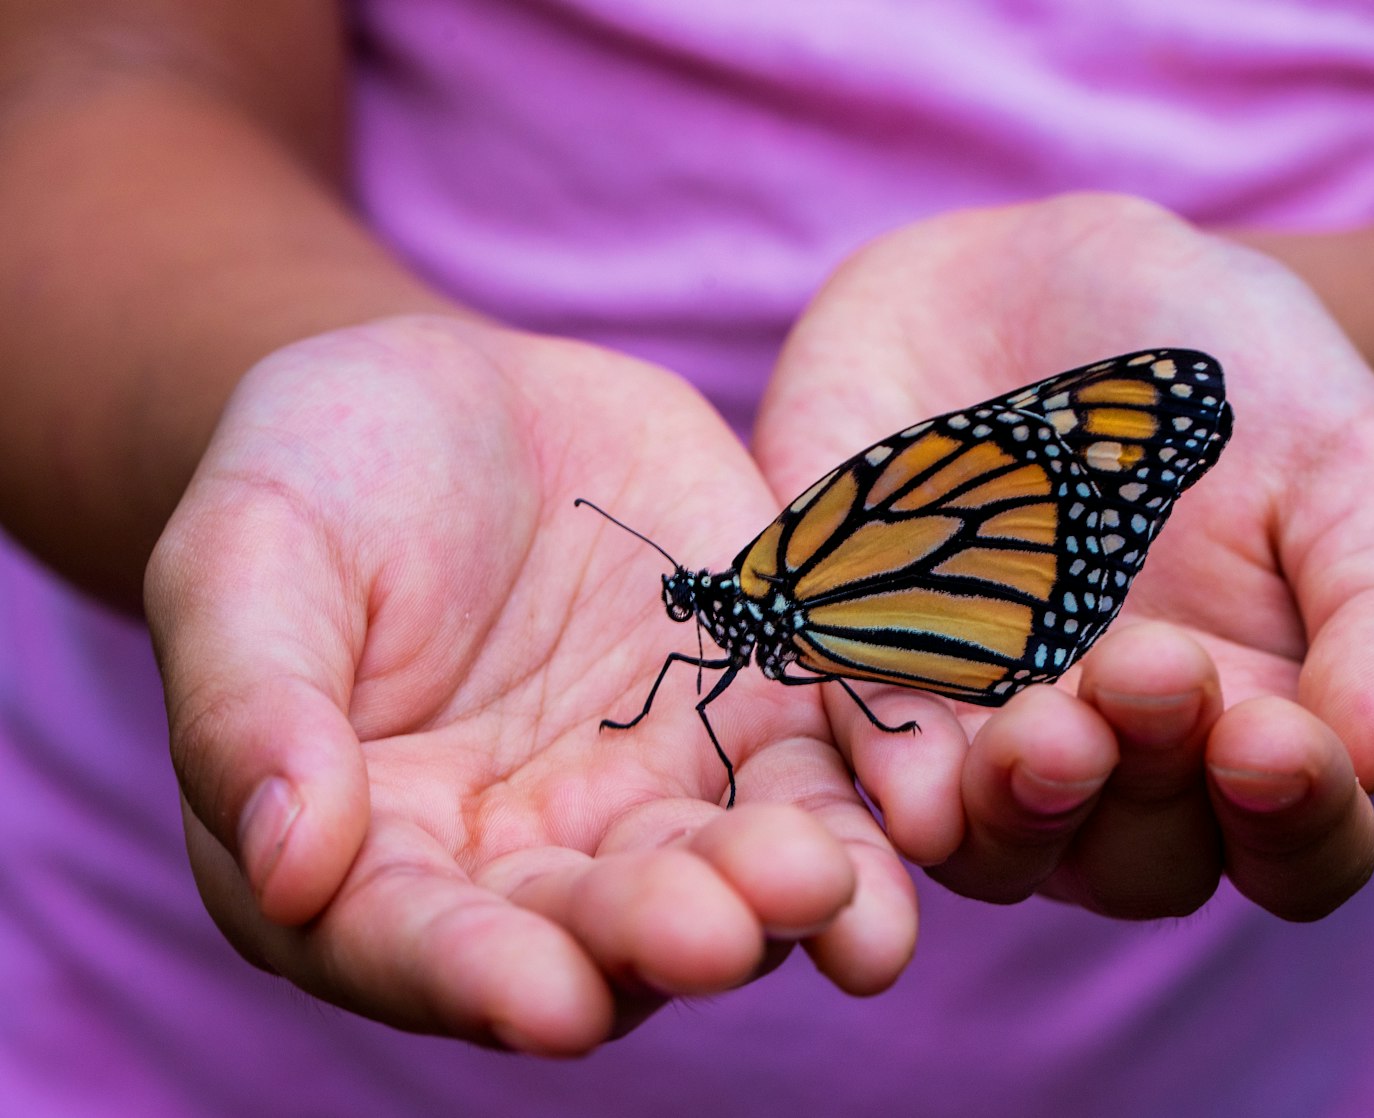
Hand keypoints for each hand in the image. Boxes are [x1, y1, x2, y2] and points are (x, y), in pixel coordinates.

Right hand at [145, 315, 914, 1052]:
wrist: (458, 397)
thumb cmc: (317, 476)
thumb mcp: (248, 558)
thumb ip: (254, 707)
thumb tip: (287, 866)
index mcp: (375, 854)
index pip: (417, 944)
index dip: (476, 978)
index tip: (545, 1000)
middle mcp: (525, 859)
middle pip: (595, 932)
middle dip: (658, 937)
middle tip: (719, 931)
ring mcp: (653, 793)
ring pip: (725, 875)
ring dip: (782, 900)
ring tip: (830, 890)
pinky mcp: (755, 716)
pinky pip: (820, 776)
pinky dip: (869, 807)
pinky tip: (919, 819)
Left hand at [754, 195, 1373, 920]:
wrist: (1059, 280)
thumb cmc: (1238, 382)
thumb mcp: (1352, 464)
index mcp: (1253, 732)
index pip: (1296, 849)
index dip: (1297, 823)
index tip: (1274, 739)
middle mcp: (1115, 763)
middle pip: (1136, 863)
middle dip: (1144, 790)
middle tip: (1146, 669)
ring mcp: (982, 728)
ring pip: (994, 844)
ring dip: (1017, 811)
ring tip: (1041, 731)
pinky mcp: (862, 670)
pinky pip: (863, 751)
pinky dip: (886, 769)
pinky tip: (912, 771)